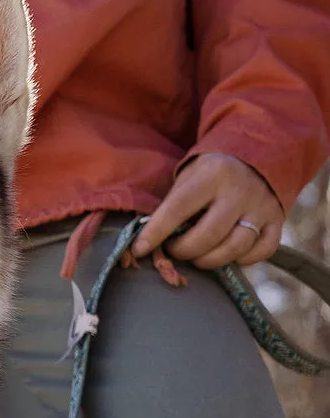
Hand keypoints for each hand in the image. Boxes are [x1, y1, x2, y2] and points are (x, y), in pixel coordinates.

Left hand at [132, 152, 283, 267]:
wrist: (252, 157)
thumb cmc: (208, 175)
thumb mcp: (187, 178)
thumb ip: (171, 206)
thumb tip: (146, 242)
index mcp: (212, 175)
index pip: (178, 209)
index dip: (156, 233)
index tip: (139, 249)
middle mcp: (240, 190)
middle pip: (209, 235)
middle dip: (184, 250)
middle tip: (174, 249)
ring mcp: (262, 206)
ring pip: (236, 247)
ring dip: (209, 260)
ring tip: (197, 256)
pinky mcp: (277, 220)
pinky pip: (262, 251)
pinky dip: (242, 260)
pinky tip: (227, 254)